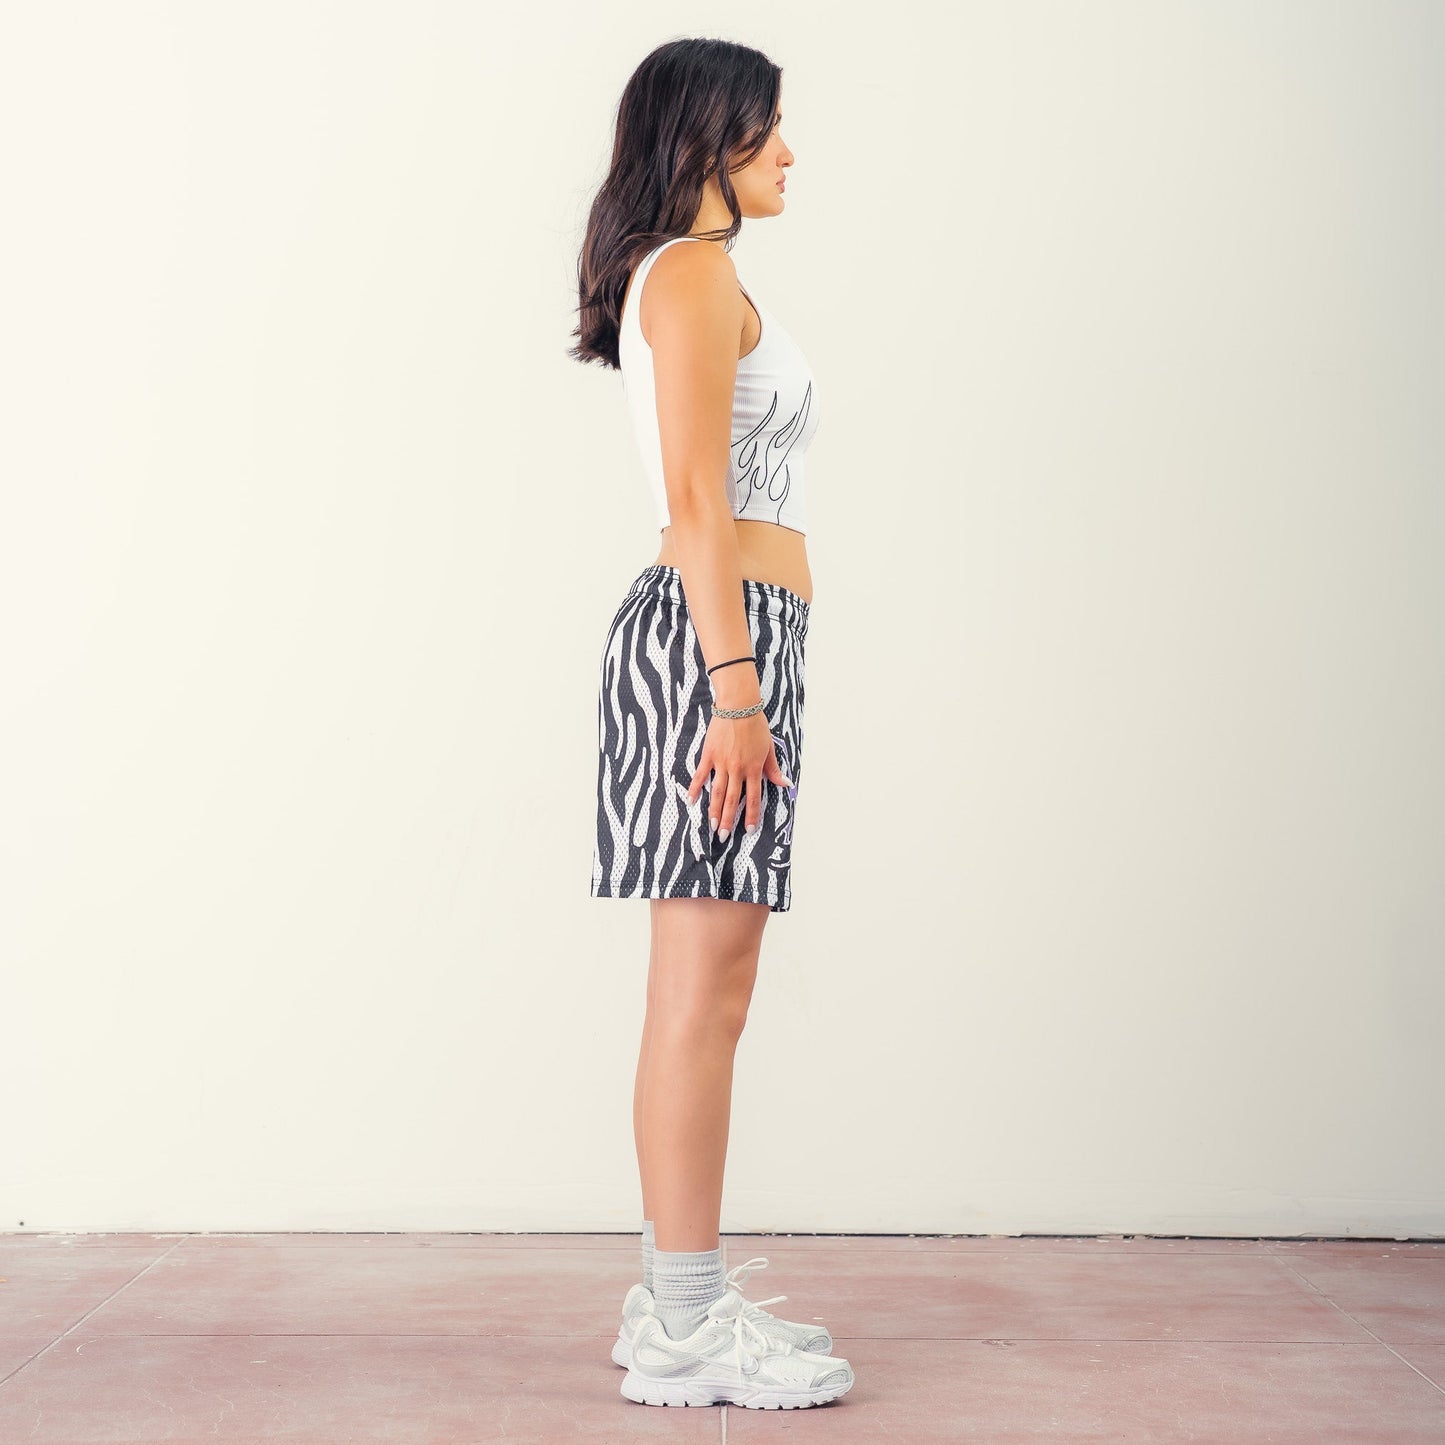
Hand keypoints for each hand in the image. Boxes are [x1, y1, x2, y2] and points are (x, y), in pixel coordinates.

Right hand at [686, 710, 794, 840]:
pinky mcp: (709, 755)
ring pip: (718, 792)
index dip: (752, 816)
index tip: (749, 830)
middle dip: (729, 820)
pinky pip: (700, 775)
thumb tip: (785, 784)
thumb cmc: (756, 725)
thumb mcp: (769, 747)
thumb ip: (773, 769)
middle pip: (733, 800)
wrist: (738, 706)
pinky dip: (695, 789)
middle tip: (724, 836)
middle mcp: (738, 769)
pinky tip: (691, 801)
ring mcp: (722, 763)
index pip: (754, 798)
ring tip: (712, 826)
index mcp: (754, 768)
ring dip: (714, 811)